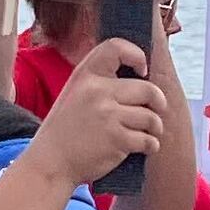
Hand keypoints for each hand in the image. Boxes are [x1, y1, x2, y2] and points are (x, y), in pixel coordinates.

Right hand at [22, 37, 161, 190]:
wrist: (51, 162)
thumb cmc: (66, 130)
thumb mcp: (75, 94)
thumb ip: (100, 82)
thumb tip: (141, 77)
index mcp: (86, 75)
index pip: (116, 48)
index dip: (137, 55)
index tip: (142, 71)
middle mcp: (97, 91)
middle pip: (148, 89)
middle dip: (158, 102)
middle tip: (157, 110)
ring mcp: (108, 115)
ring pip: (151, 117)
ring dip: (155, 128)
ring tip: (149, 133)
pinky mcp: (117, 139)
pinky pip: (148, 139)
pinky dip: (150, 145)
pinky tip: (144, 147)